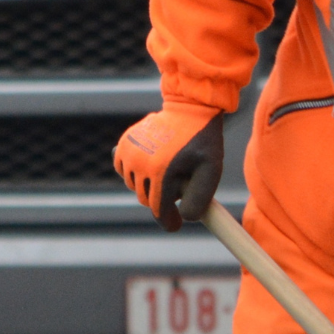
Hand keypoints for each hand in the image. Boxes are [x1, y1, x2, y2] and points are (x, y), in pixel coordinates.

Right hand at [114, 104, 224, 231]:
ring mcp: (128, 152)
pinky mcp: (123, 144)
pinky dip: (135, 172)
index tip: (176, 226)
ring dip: (149, 185)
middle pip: (146, 199)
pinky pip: (123, 170)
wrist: (189, 107)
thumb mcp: (211, 170)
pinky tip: (152, 164)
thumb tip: (184, 218)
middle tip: (181, 184)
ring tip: (169, 169)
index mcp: (160, 171)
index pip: (159, 210)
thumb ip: (200, 199)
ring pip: (134, 186)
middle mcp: (139, 163)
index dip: (168, 222)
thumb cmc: (203, 140)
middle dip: (163, 198)